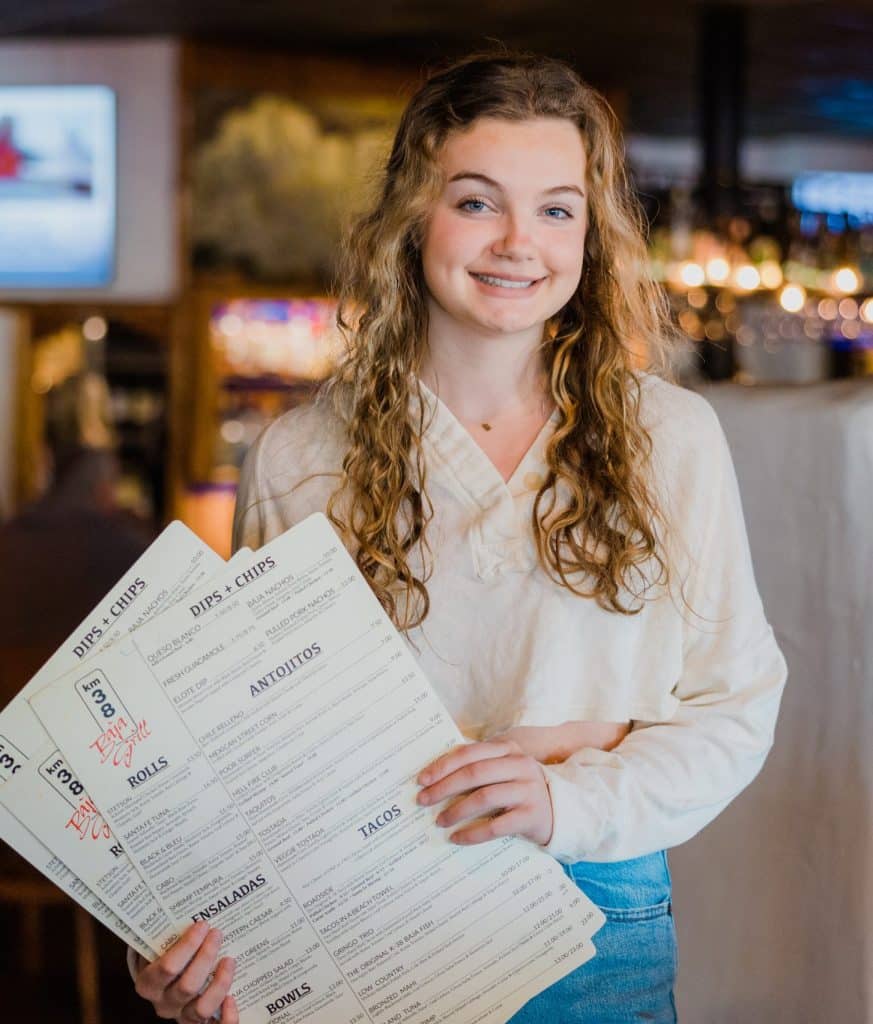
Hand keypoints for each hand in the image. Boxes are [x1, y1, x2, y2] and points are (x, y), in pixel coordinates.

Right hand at [131, 921, 236, 1022]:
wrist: (165, 981)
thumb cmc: (166, 956)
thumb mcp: (161, 946)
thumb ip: (171, 933)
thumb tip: (196, 902)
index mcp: (149, 983)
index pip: (168, 968)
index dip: (187, 946)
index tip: (203, 925)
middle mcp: (163, 1004)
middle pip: (188, 986)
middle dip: (206, 957)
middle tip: (218, 934)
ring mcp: (181, 1016)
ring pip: (201, 1009)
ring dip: (220, 983)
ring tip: (230, 960)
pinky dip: (227, 1017)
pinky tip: (233, 998)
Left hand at [416, 739, 553, 846]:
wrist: (557, 812)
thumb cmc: (518, 790)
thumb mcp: (502, 771)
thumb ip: (477, 767)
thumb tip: (434, 776)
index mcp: (509, 749)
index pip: (470, 753)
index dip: (443, 765)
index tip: (422, 779)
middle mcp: (520, 765)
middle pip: (475, 773)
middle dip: (444, 787)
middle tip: (423, 800)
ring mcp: (528, 790)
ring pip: (485, 797)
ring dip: (456, 810)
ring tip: (439, 821)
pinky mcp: (532, 816)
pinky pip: (496, 826)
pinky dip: (473, 833)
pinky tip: (457, 838)